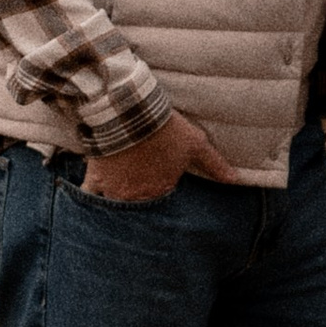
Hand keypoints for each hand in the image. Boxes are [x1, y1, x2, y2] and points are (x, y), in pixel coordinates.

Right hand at [81, 108, 234, 204]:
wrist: (128, 113)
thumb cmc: (164, 129)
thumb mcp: (195, 144)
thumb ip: (215, 165)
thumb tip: (236, 180)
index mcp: (161, 190)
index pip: (164, 209)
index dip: (164, 206)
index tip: (163, 204)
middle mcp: (138, 197)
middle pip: (140, 211)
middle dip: (141, 213)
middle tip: (141, 209)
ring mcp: (114, 191)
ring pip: (116, 210)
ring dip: (119, 210)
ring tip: (119, 209)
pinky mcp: (96, 179)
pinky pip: (89, 197)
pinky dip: (89, 202)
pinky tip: (90, 208)